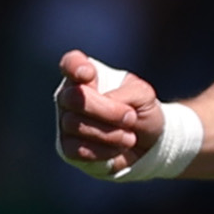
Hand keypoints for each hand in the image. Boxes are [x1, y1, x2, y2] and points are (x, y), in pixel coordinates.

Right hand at [52, 51, 161, 172]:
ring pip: (75, 125)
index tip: (88, 74)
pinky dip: (103, 151)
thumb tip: (106, 101)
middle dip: (107, 111)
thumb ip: (127, 92)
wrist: (148, 143)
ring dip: (111, 133)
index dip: (74, 66)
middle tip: (130, 117)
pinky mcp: (67, 147)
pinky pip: (76, 149)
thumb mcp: (143, 95)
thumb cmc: (141, 111)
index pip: (71, 63)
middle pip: (73, 98)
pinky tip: (117, 148)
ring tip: (129, 137)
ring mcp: (66, 122)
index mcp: (87, 77)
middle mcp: (70, 97)